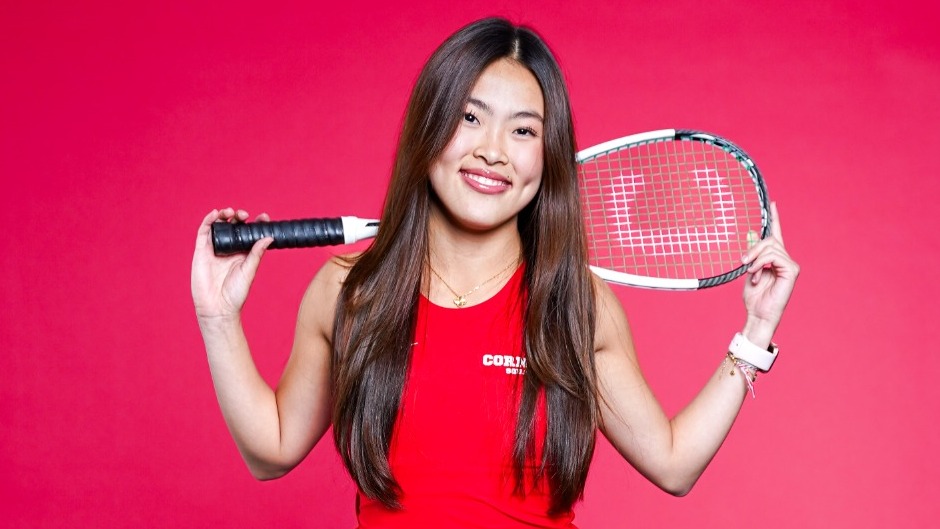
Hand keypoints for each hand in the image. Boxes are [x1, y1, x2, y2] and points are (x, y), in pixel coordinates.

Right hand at [191, 208, 272, 321]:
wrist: (218, 308)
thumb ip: (256, 253)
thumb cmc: (235, 293)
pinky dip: (208, 220)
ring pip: (218, 226)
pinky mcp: (201, 251)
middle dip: (239, 217)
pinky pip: (203, 232)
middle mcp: (228, 249)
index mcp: (242, 253)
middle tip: (245, 215)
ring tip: (231, 212)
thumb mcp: (249, 271)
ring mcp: (214, 249)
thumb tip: (268, 237)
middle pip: (233, 226)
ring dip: (224, 215)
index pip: (248, 234)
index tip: (264, 218)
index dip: (255, 223)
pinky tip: (215, 214)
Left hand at [740, 202, 799, 345]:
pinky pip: (774, 256)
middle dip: (754, 248)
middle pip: (770, 239)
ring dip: (755, 258)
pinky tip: (757, 274)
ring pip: (771, 247)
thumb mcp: (749, 270)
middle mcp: (785, 259)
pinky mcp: (792, 270)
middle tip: (743, 261)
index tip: (772, 203)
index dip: (775, 218)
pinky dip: (761, 263)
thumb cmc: (754, 296)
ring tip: (750, 272)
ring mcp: (790, 265)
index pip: (777, 233)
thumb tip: (751, 233)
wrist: (758, 314)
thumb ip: (752, 253)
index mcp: (775, 259)